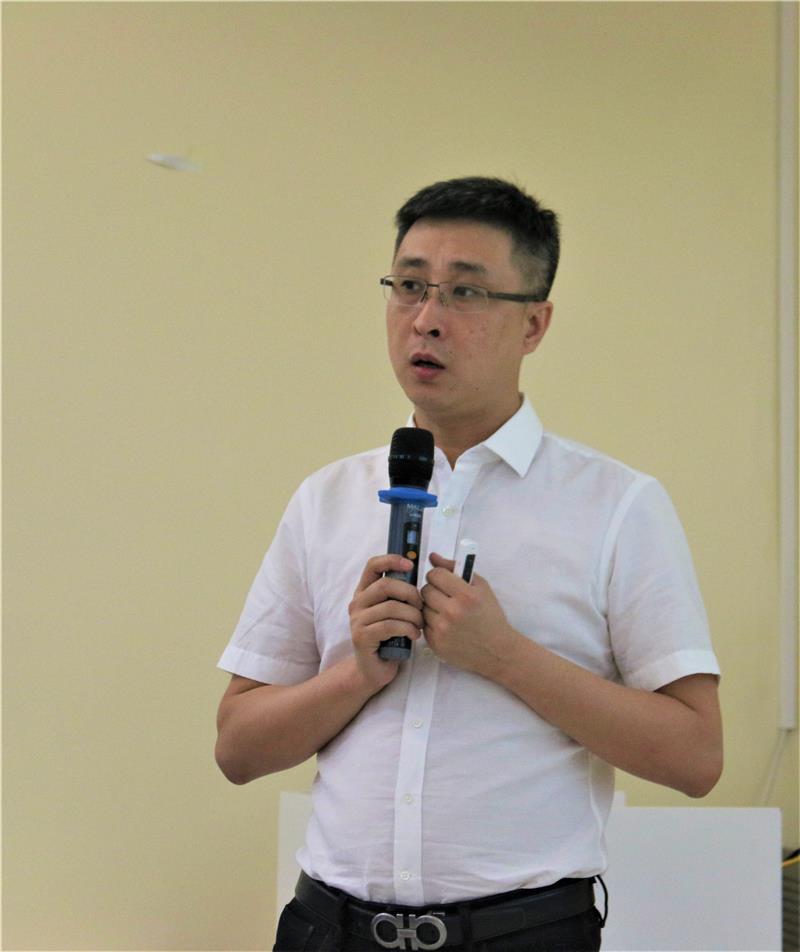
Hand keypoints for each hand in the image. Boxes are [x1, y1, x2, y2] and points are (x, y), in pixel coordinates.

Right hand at [348, 554, 423, 691]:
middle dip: (410, 593)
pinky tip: (414, 635)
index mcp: (365, 591)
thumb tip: (425, 571)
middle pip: (385, 585)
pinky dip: (407, 629)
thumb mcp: (396, 611)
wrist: (374, 669)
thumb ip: (402, 593)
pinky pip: (389, 626)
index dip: (392, 560)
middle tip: (421, 606)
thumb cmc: (390, 638)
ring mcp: (357, 620)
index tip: (411, 565)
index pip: (372, 565)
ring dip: (412, 615)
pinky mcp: (361, 636)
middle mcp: (357, 602)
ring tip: (420, 624)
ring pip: (391, 607)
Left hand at [421, 552, 518, 677]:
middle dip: (434, 590)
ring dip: (432, 607)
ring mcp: (442, 630)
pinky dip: (432, 623)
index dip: (439, 575)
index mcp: (466, 595)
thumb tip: (432, 557)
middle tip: (446, 596)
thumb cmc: (490, 615)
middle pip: (425, 590)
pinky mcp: (435, 643)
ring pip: (423, 607)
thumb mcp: (481, 587)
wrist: (497, 651)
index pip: (435, 574)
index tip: (444, 580)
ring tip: (447, 612)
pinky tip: (446, 626)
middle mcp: (452, 612)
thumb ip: (456, 568)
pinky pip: (424, 624)